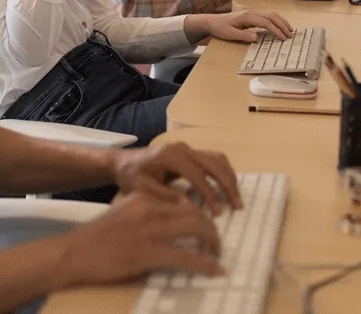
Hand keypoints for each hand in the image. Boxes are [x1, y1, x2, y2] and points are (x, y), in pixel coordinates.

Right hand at [58, 192, 223, 286]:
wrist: (74, 253)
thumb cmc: (96, 238)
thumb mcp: (123, 214)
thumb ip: (146, 214)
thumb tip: (172, 224)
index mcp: (144, 198)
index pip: (182, 200)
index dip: (199, 213)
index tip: (206, 224)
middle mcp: (150, 208)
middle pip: (194, 211)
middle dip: (210, 227)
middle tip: (215, 241)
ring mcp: (151, 230)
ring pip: (196, 228)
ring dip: (212, 241)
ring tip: (217, 253)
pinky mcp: (150, 253)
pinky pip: (188, 258)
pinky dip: (206, 265)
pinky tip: (216, 271)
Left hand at [112, 141, 242, 214]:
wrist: (123, 162)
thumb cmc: (131, 176)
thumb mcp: (142, 190)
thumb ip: (165, 197)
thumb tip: (189, 207)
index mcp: (169, 156)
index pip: (197, 174)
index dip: (209, 193)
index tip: (217, 212)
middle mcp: (181, 148)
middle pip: (213, 163)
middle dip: (227, 185)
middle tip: (238, 206)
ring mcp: (187, 148)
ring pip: (217, 158)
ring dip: (229, 178)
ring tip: (237, 198)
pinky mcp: (190, 152)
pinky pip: (213, 158)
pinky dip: (224, 171)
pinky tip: (228, 187)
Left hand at [202, 9, 293, 42]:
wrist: (212, 22)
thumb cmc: (220, 28)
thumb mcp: (230, 34)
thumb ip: (243, 36)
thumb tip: (257, 38)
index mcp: (247, 17)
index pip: (266, 23)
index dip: (276, 30)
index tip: (283, 38)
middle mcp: (251, 13)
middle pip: (271, 16)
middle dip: (282, 25)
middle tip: (290, 35)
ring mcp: (252, 13)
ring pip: (271, 15)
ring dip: (281, 22)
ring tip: (289, 31)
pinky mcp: (251, 16)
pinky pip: (267, 17)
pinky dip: (276, 21)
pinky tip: (279, 27)